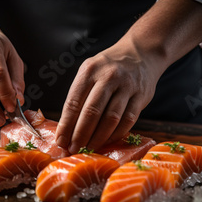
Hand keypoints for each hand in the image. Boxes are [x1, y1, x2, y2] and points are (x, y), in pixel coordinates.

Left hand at [55, 37, 161, 152]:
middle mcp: (108, 77)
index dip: (66, 125)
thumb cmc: (108, 67)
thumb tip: (67, 127)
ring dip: (98, 138)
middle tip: (73, 149)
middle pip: (91, 112)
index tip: (60, 140)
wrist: (141, 53)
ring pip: (110, 119)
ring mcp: (126, 86)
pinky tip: (107, 140)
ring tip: (89, 148)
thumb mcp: (90, 71)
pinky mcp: (141, 96)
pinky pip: (128, 120)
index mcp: (89, 71)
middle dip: (80, 135)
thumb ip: (80, 94)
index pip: (74, 102)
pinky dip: (116, 134)